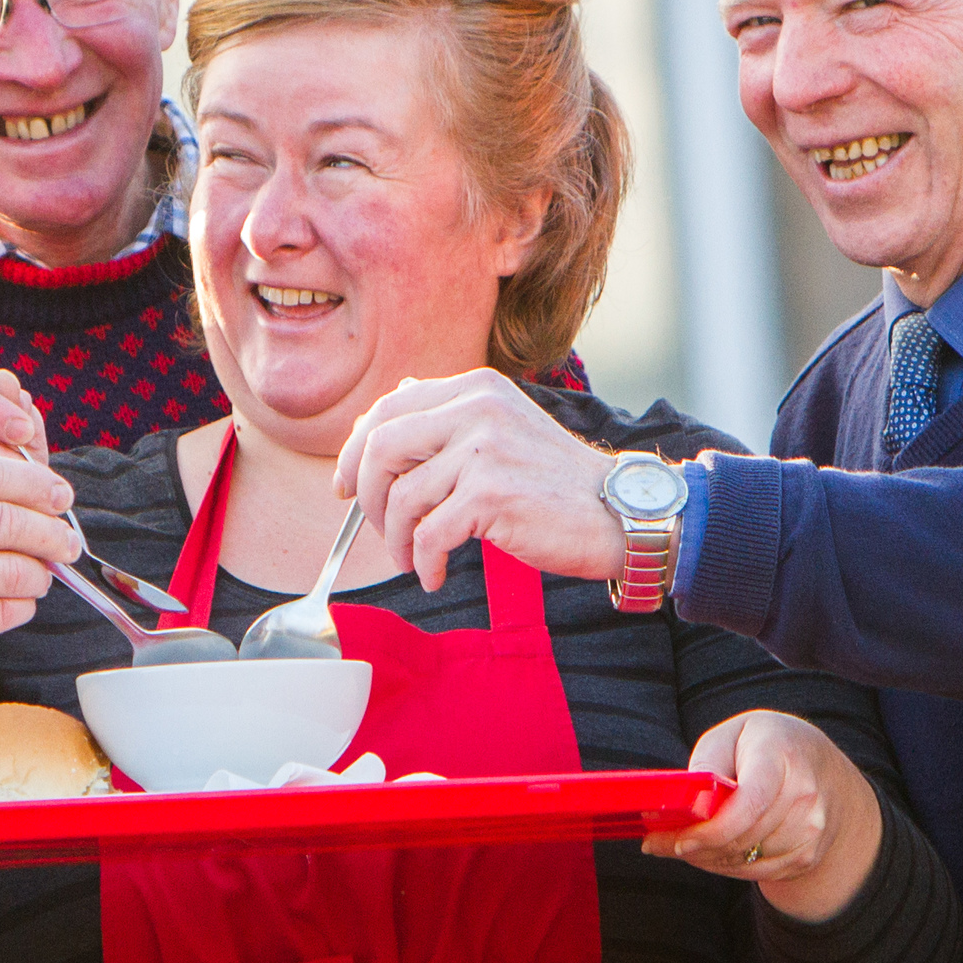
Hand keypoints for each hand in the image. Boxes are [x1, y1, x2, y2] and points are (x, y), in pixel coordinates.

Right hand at [0, 448, 79, 693]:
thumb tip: (31, 474)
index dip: (36, 483)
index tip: (59, 494)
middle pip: (11, 521)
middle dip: (52, 532)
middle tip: (66, 540)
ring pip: (16, 570)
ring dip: (40, 574)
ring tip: (40, 573)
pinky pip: (5, 611)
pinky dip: (20, 606)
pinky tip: (14, 600)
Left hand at [336, 370, 628, 589]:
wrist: (616, 511)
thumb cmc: (556, 482)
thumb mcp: (504, 427)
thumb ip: (452, 414)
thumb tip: (395, 399)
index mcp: (475, 388)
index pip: (388, 408)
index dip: (355, 449)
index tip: (345, 485)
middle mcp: (476, 409)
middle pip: (381, 446)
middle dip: (365, 495)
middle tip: (374, 528)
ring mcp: (483, 449)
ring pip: (401, 497)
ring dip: (396, 539)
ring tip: (412, 559)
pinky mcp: (490, 494)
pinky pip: (429, 534)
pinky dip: (424, 561)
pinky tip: (434, 574)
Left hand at [641, 710, 885, 923]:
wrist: (821, 767)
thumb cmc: (764, 745)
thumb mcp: (730, 736)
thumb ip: (706, 766)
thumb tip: (680, 805)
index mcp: (781, 756)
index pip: (750, 803)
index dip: (712, 830)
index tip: (680, 839)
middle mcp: (804, 794)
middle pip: (743, 837)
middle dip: (696, 846)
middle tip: (658, 844)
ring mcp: (812, 829)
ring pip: (747, 860)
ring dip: (708, 858)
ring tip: (685, 844)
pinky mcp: (809, 854)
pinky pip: (759, 873)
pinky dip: (729, 867)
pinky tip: (712, 852)